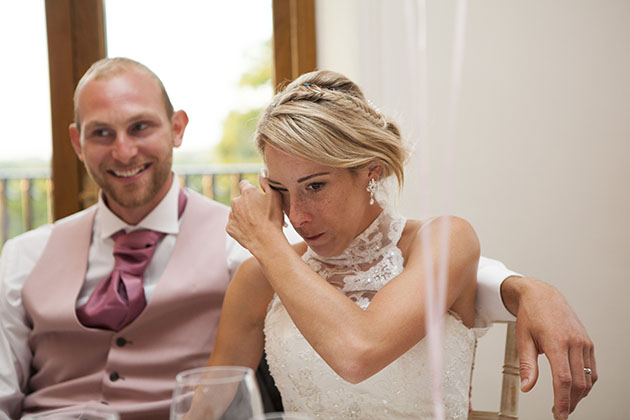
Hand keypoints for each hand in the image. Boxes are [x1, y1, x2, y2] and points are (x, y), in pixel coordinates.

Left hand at [226, 178, 285, 253]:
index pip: (244, 184)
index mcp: (247, 192)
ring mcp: (231, 215)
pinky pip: (235, 224)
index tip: (257, 195)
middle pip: (241, 199)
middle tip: (261, 213)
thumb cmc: (272, 218)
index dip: (251, 188)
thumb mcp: (275, 196)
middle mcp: (235, 202)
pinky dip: (241, 226)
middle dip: (249, 204)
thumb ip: (267, 182)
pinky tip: (251, 230)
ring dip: (244, 215)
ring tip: (257, 223)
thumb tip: (262, 172)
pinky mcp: (229, 228)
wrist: (266, 242)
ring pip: (237, 212)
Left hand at [501, 277, 596, 418]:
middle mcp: (574, 342)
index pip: (563, 379)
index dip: (562, 400)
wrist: (542, 295)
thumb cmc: (530, 315)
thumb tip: (527, 388)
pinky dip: (586, 383)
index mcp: (556, 341)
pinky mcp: (588, 342)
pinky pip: (591, 369)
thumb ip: (526, 365)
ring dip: (579, 396)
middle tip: (559, 413)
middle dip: (570, 403)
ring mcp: (584, 342)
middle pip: (578, 383)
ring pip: (588, 378)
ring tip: (566, 404)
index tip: (558, 415)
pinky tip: (576, 389)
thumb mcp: (522, 339)